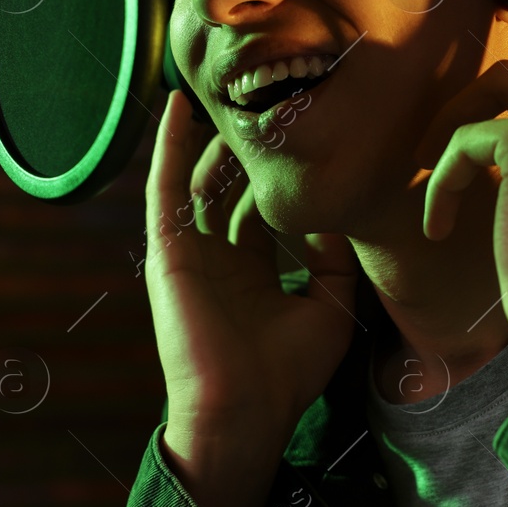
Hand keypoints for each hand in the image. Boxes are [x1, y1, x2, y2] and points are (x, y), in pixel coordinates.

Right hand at [145, 89, 361, 432]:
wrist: (243, 412)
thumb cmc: (285, 374)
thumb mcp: (329, 308)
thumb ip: (336, 259)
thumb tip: (341, 208)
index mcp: (250, 272)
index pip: (261, 210)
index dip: (279, 177)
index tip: (305, 137)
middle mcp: (217, 257)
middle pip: (229, 188)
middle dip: (249, 151)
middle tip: (274, 103)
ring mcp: (189, 252)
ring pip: (199, 179)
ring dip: (215, 140)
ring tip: (237, 94)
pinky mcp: (167, 250)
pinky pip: (166, 188)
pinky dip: (170, 148)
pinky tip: (180, 108)